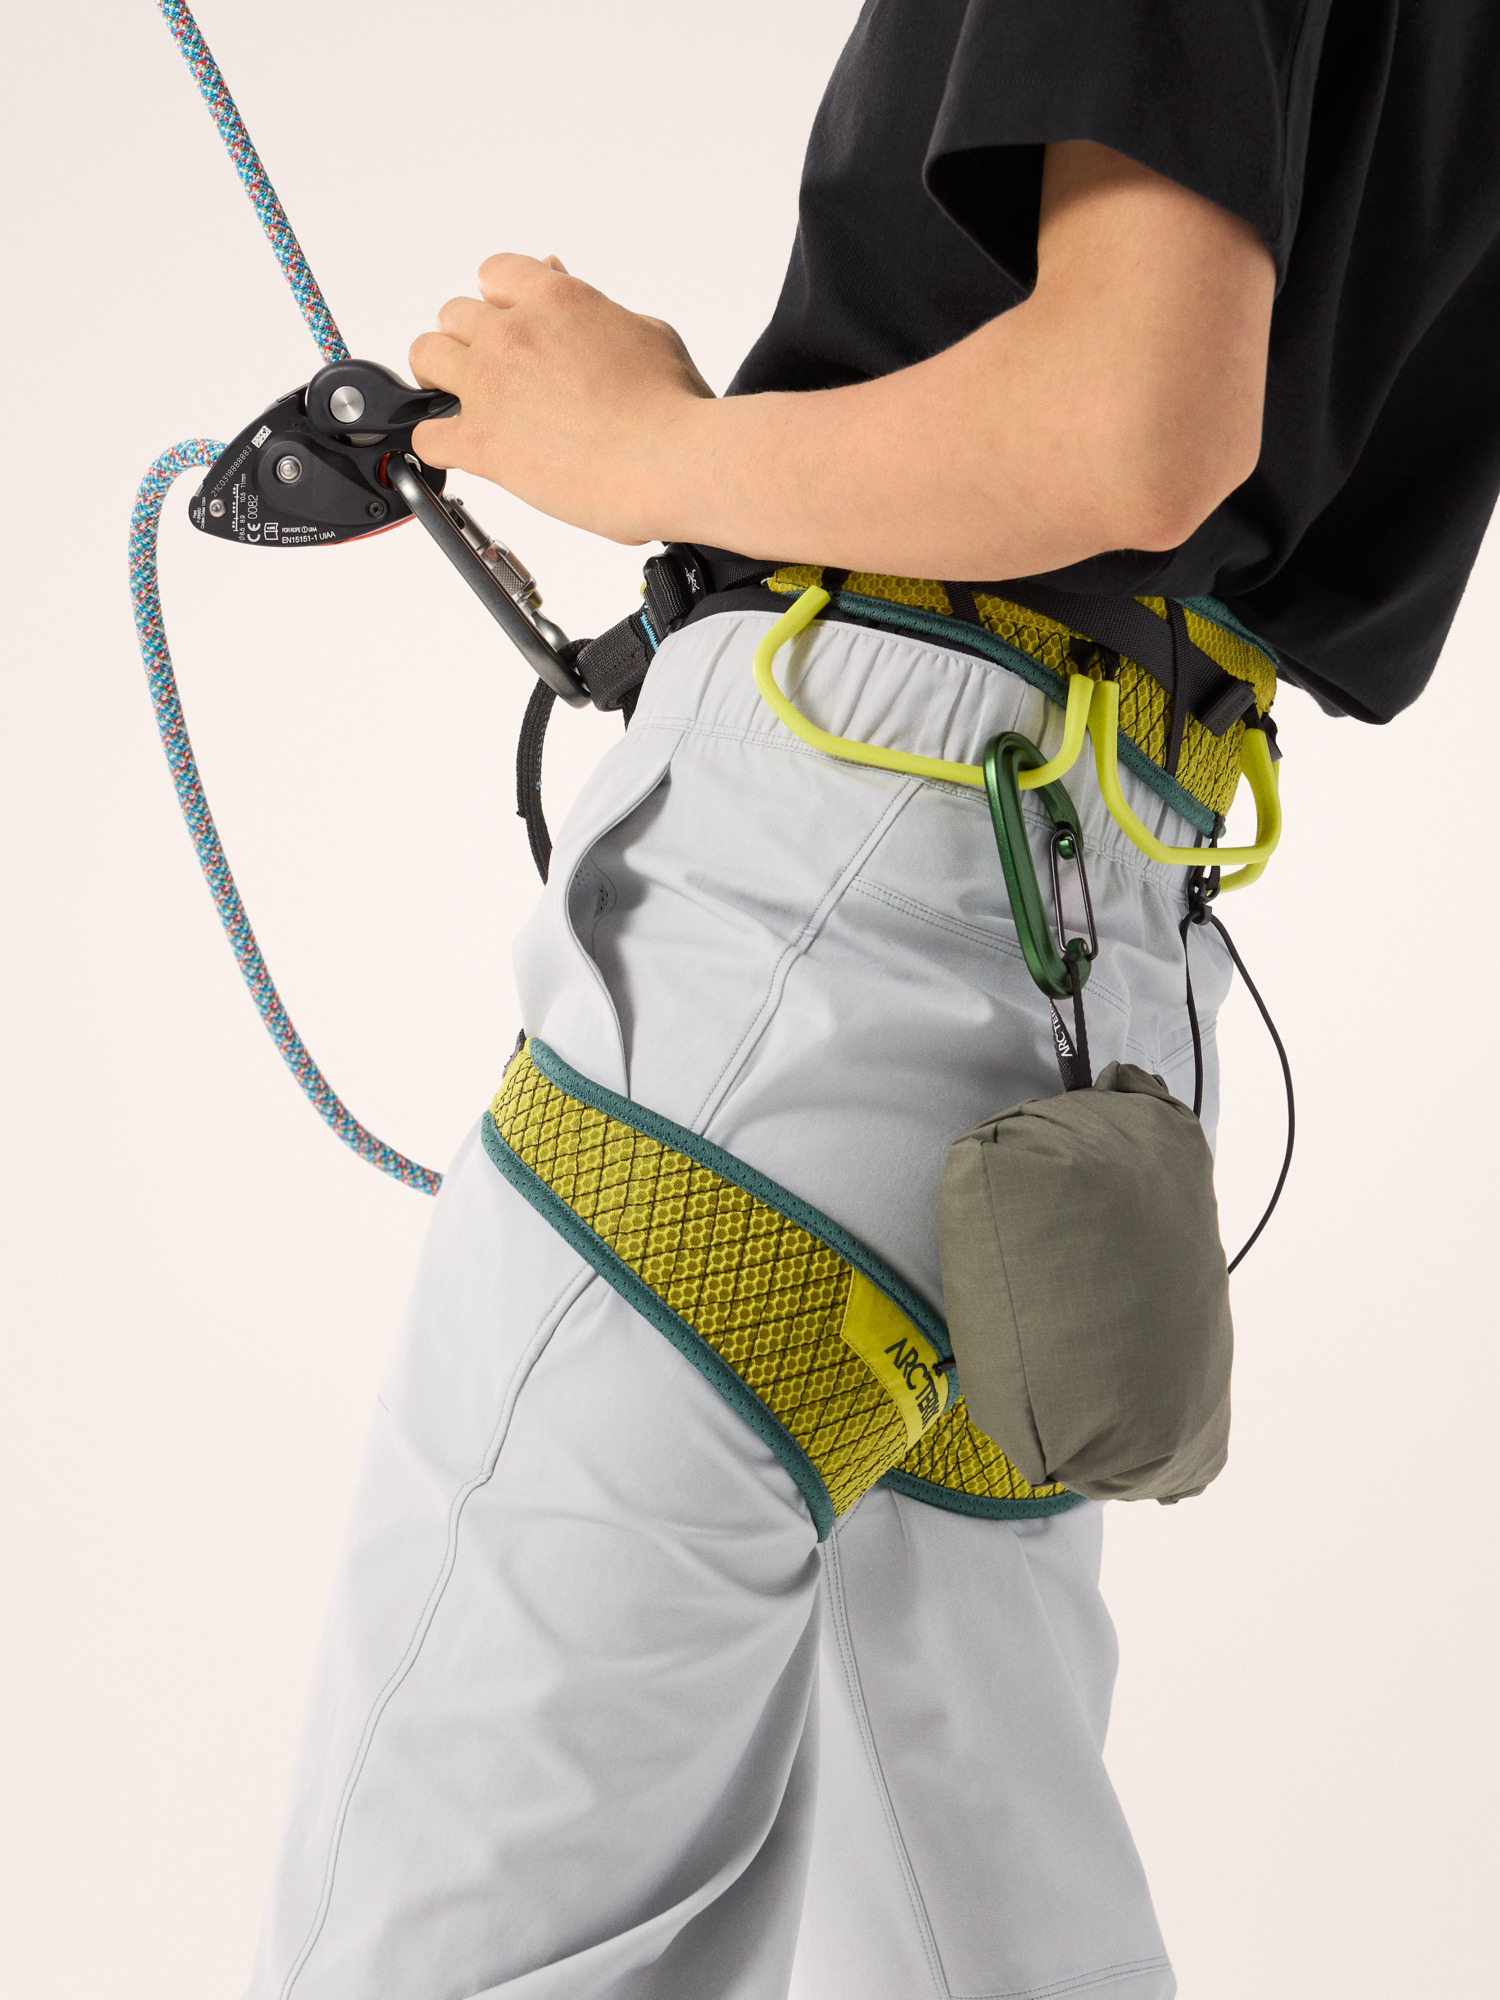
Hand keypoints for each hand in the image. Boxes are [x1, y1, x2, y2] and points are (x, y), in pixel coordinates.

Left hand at [409, 254, 713, 543]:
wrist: (673, 461)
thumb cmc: (674, 406)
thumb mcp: (647, 331)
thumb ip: (597, 310)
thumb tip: (574, 294)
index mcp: (554, 298)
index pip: (495, 274)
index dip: (500, 301)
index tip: (509, 322)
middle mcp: (513, 333)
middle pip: (454, 315)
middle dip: (470, 341)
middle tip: (492, 370)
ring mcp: (490, 385)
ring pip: (426, 358)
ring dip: (440, 377)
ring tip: (460, 400)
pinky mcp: (480, 442)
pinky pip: (426, 435)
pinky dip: (438, 443)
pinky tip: (460, 450)